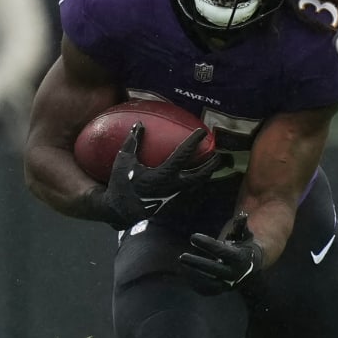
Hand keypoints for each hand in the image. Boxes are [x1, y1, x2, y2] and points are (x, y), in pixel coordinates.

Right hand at [90, 122, 221, 228]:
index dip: (194, 142)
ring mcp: (175, 198)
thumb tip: (139, 124)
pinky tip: (199, 182)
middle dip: (211, 164)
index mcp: (163, 175)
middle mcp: (173, 187)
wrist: (120, 212)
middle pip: (200, 174)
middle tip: (218, 155)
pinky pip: (191, 195)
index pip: (184, 154)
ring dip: (207, 176)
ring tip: (211, 167)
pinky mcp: (174, 206)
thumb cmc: (121, 186)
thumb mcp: (123, 161)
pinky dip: (198, 187)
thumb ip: (133, 142)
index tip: (202, 132)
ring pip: (198, 186)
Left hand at [179, 212, 262, 294]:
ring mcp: (228, 284)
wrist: (250, 268)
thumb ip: (240, 226)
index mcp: (240, 258)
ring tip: (182, 265)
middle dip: (196, 263)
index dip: (207, 244)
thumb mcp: (243, 236)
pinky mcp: (221, 290)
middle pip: (213, 270)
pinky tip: (186, 273)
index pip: (221, 252)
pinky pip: (207, 291)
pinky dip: (195, 284)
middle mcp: (235, 274)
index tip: (193, 237)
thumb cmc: (242, 247)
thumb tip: (242, 214)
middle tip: (181, 256)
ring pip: (209, 284)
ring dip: (194, 275)